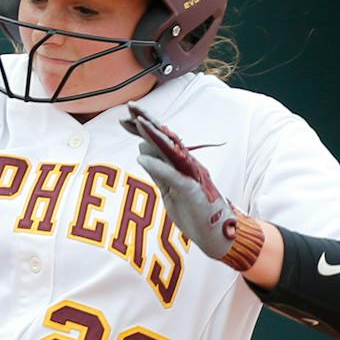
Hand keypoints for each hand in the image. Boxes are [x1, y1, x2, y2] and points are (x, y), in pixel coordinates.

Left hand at [122, 102, 258, 269]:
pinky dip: (158, 166)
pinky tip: (142, 158)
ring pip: (170, 151)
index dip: (142, 129)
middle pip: (164, 139)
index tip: (124, 118)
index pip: (159, 141)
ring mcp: (190, 175)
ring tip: (137, 122)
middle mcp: (186, 164)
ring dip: (153, 136)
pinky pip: (172, 175)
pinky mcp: (191, 190)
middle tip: (130, 107)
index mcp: (180, 163)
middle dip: (147, 122)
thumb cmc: (193, 210)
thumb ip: (158, 171)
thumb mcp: (169, 189)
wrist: (216, 233)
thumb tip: (142, 150)